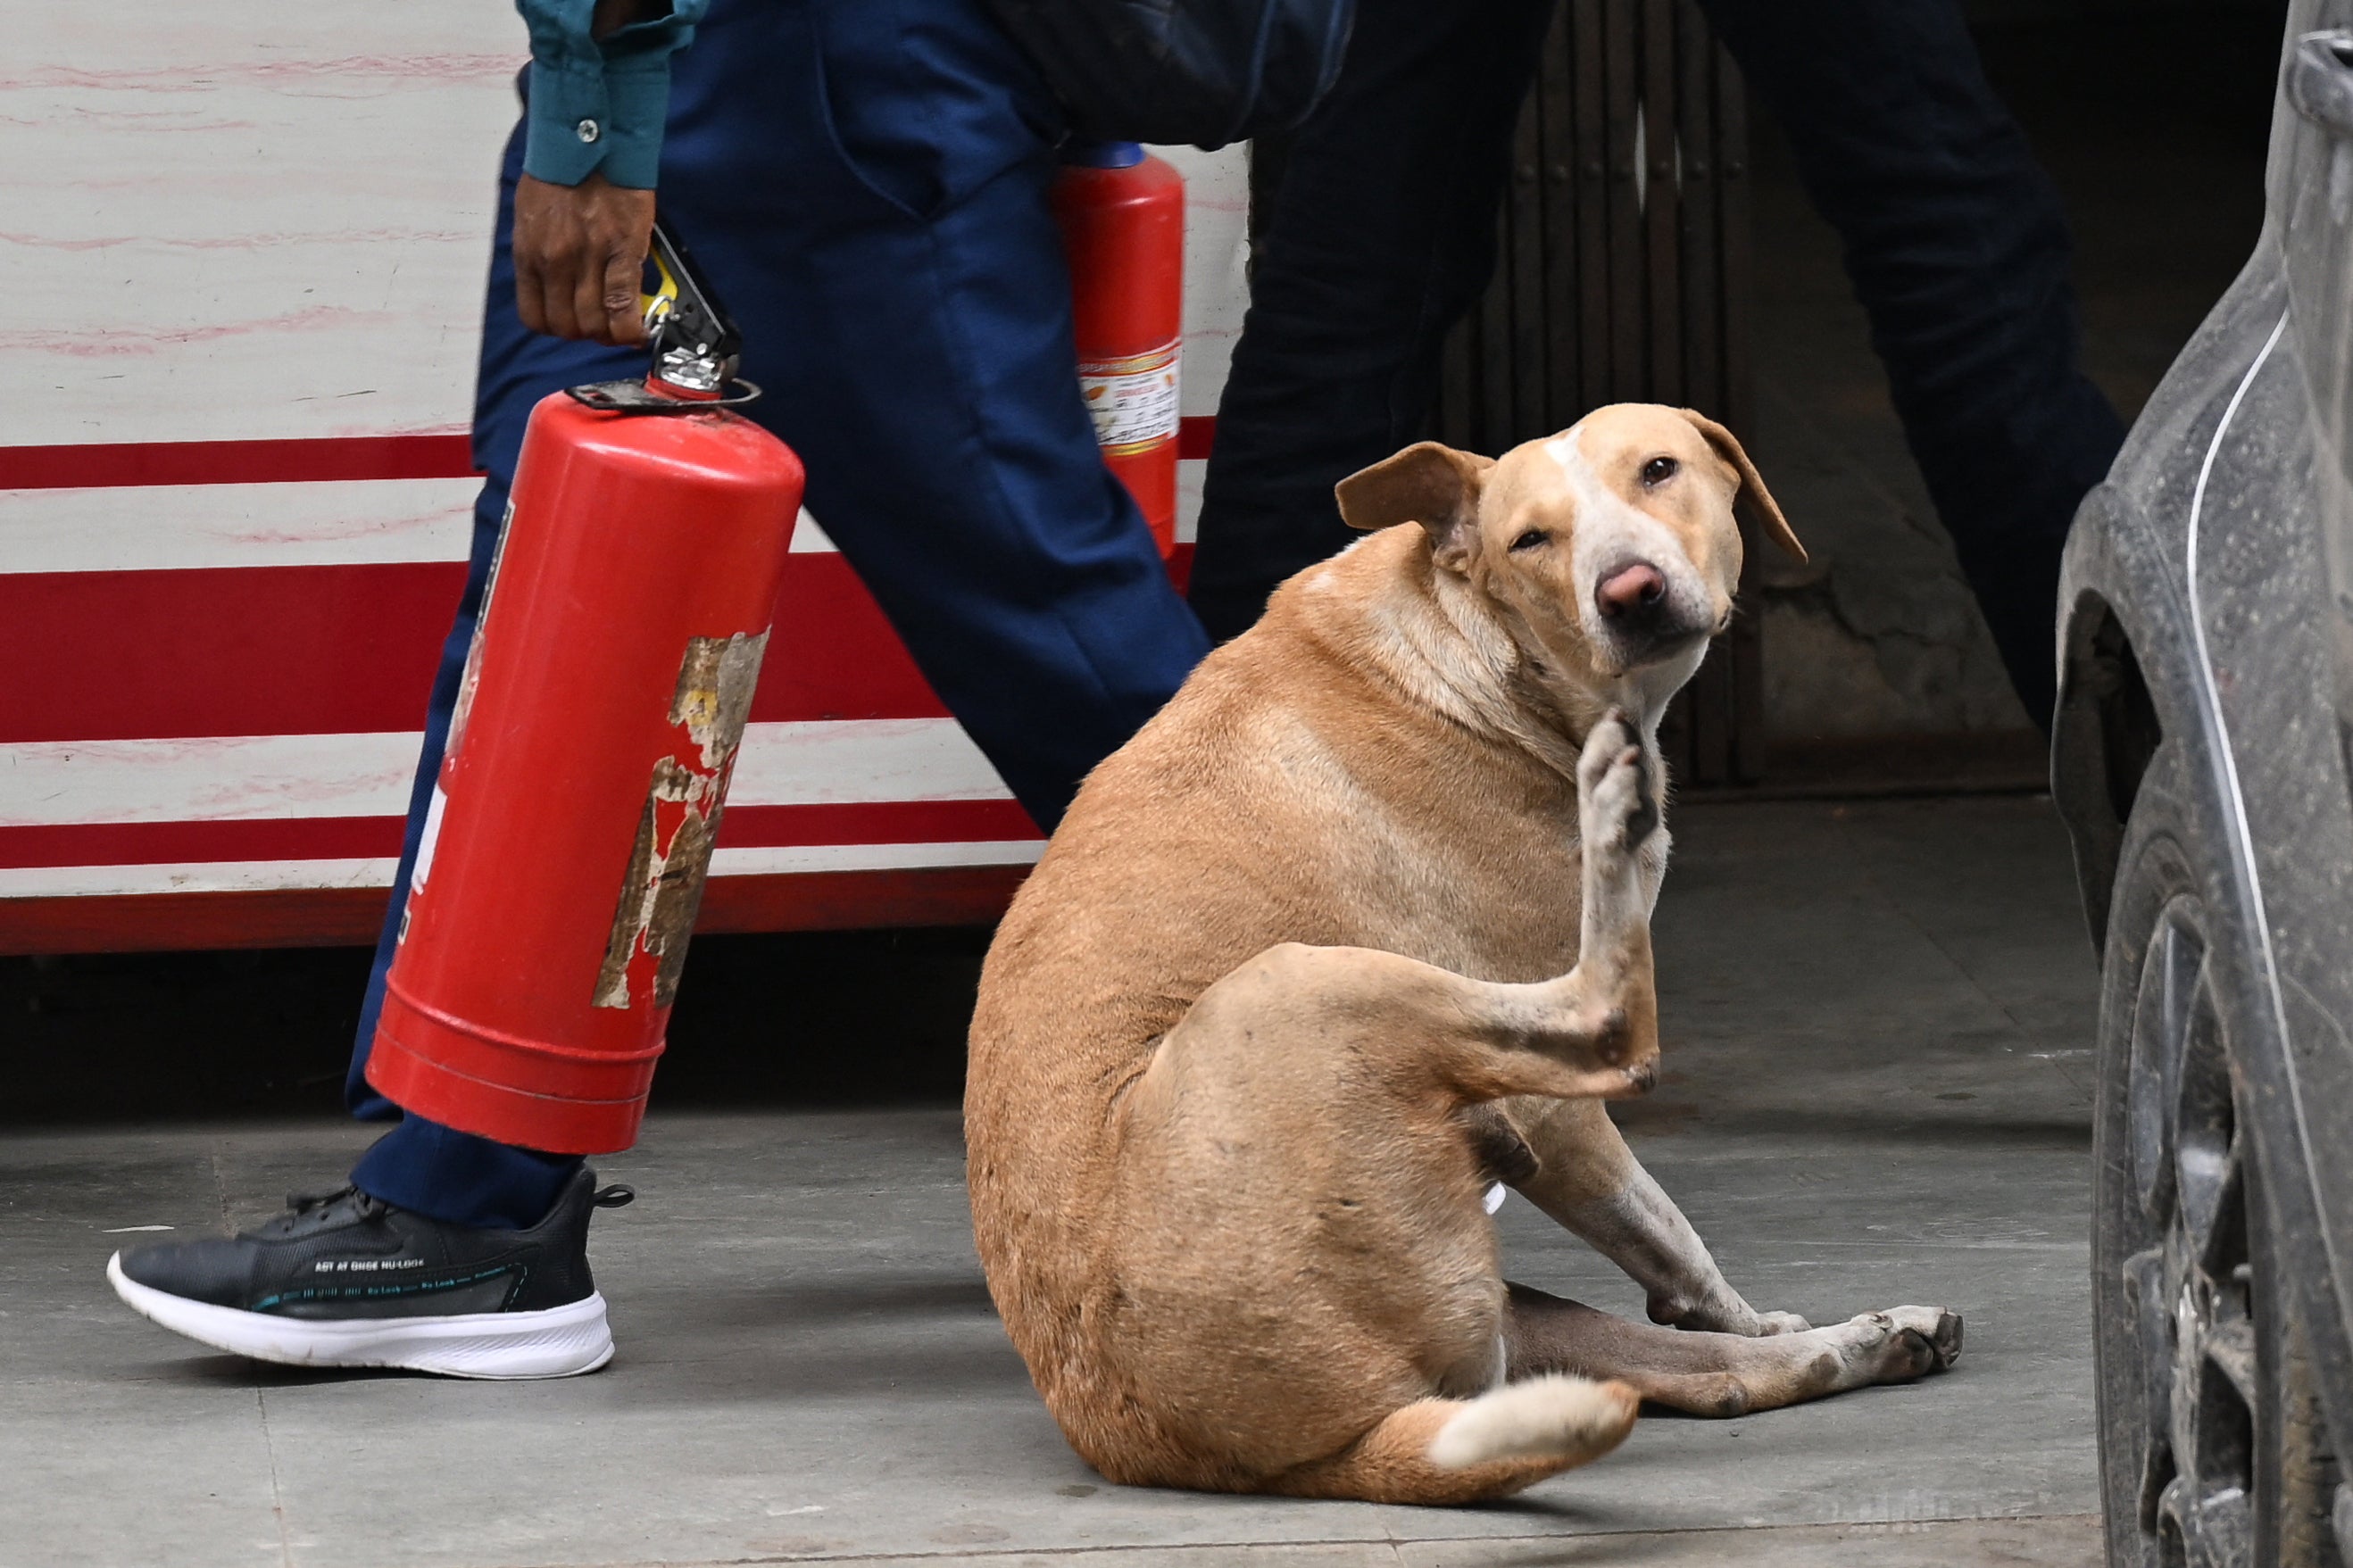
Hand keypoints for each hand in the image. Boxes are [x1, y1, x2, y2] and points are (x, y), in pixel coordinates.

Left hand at [512, 171, 654, 344]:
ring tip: (621, 323)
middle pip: (567, 327)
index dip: (557, 329)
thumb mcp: (532, 215)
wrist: (589, 138)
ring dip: (609, 333)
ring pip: (594, 324)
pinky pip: (623, 307)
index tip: (572, 324)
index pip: (535, 318)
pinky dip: (631, 327)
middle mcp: (554, 261)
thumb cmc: (562, 171)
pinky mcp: (621, 251)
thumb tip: (556, 284)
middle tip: (601, 324)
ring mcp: (587, 259)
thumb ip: (541, 252)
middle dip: (586, 333)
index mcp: (529, 253)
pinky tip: (637, 329)